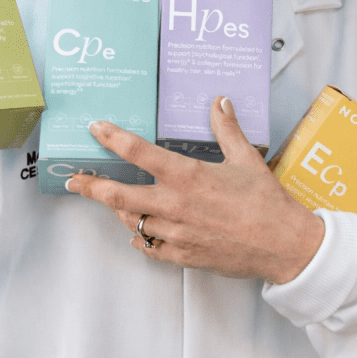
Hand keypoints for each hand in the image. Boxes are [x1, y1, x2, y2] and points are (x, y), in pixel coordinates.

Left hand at [66, 96, 324, 282]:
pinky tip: (139, 230)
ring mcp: (176, 234)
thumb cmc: (265, 201)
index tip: (96, 129)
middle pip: (118, 195)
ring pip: (132, 221)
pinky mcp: (182, 257)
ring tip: (111, 200)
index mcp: (187, 176)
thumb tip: (219, 100)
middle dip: (92, 186)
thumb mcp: (246, 158)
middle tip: (74, 180)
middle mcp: (175, 205)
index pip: (138, 152)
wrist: (283, 245)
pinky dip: (141, 237)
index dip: (113, 138)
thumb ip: (227, 128)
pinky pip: (149, 247)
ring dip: (120, 209)